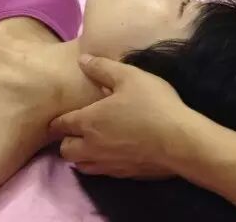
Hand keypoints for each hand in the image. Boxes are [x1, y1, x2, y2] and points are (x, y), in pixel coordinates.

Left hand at [50, 55, 199, 178]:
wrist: (179, 141)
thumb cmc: (152, 104)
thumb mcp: (129, 76)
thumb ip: (102, 68)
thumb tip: (82, 60)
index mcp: (89, 121)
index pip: (61, 125)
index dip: (57, 122)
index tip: (57, 119)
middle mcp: (92, 146)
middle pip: (65, 151)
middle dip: (66, 141)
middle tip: (76, 131)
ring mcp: (107, 164)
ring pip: (80, 166)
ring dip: (80, 156)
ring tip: (90, 145)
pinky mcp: (123, 175)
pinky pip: (101, 173)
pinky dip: (99, 165)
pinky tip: (110, 155)